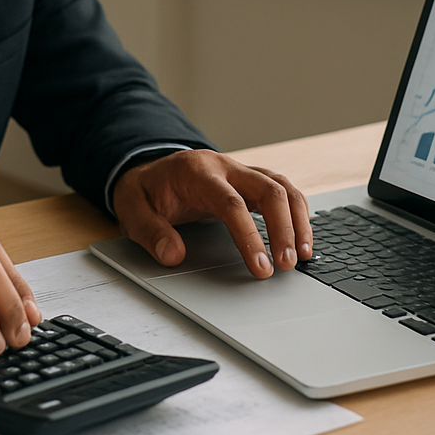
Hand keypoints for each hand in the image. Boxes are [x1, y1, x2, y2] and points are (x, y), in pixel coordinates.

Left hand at [112, 149, 312, 277]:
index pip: (231, 204)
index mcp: (197, 172)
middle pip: (268, 190)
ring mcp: (240, 172)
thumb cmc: (144, 191)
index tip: (261, 267)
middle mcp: (225, 167)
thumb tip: (173, 256)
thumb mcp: (132, 210)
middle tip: (287, 265)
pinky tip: (301, 236)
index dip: (250, 236)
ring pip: (282, 187)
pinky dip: (297, 212)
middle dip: (284, 229)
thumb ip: (151, 232)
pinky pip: (282, 190)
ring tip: (303, 255)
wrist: (149, 171)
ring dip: (297, 220)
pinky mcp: (249, 182)